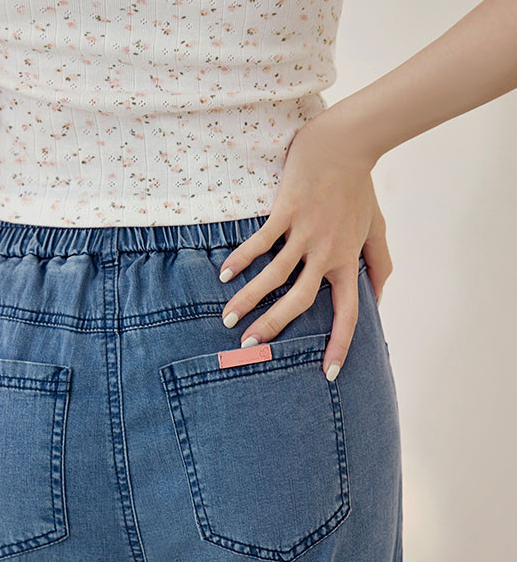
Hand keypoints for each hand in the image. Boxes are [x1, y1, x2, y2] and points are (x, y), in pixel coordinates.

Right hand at [218, 116, 392, 379]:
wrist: (346, 145)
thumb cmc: (359, 188)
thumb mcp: (376, 229)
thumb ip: (379, 264)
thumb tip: (378, 296)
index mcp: (347, 262)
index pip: (348, 313)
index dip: (339, 345)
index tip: (328, 374)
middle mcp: (326, 253)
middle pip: (299, 301)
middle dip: (273, 326)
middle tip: (248, 345)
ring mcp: (305, 233)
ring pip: (274, 275)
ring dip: (248, 299)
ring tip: (227, 319)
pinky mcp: (286, 212)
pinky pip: (261, 242)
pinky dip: (241, 259)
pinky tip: (224, 275)